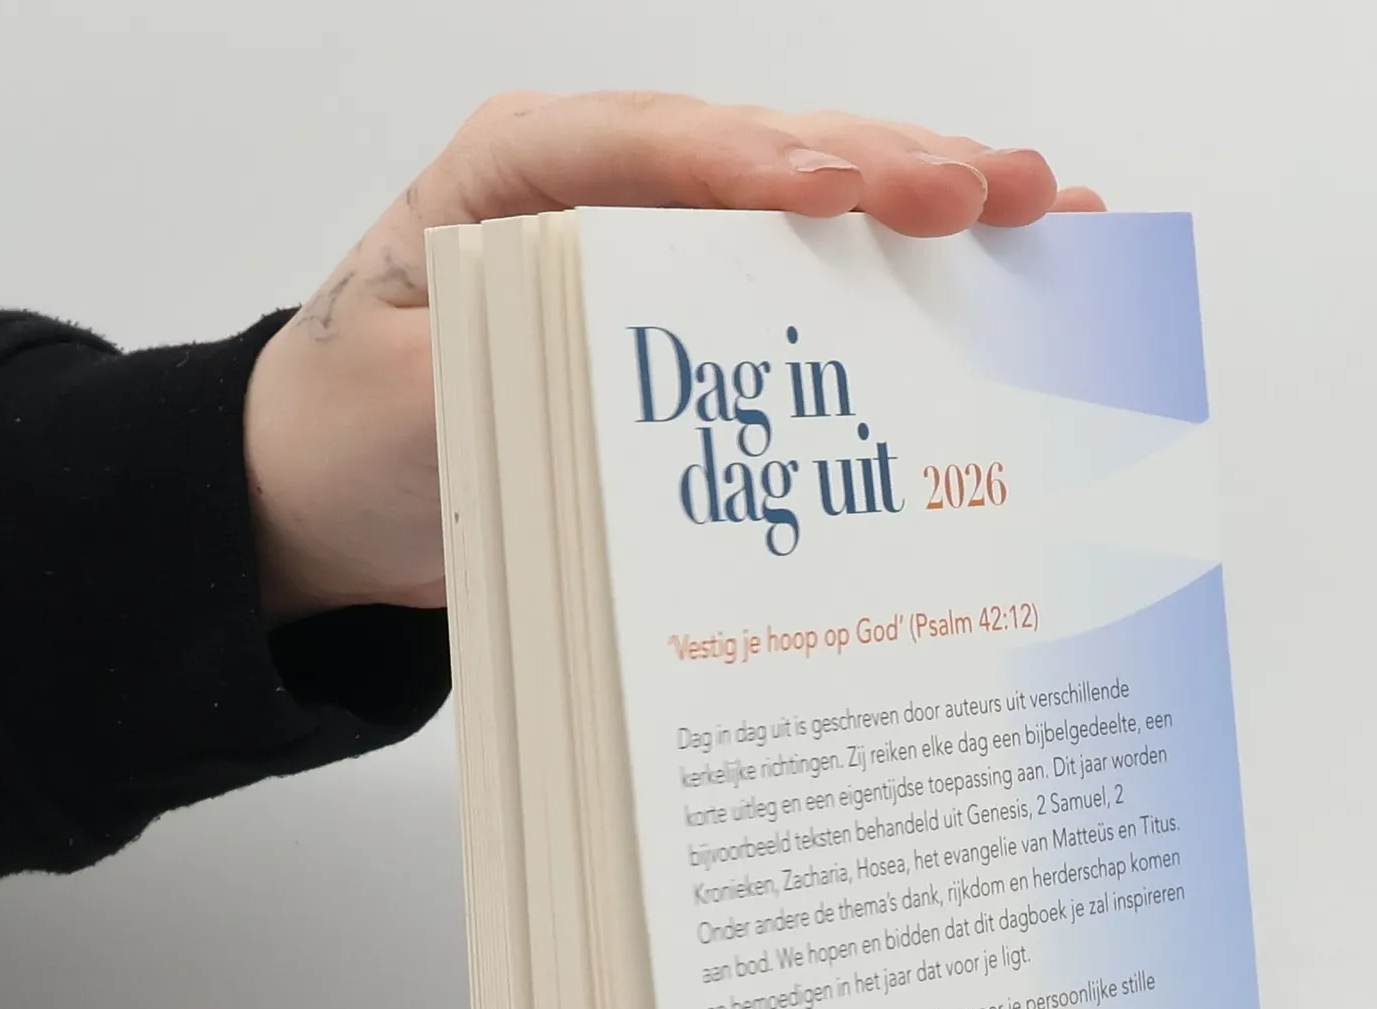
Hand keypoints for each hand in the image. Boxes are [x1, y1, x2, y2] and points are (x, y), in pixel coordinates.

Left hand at [243, 92, 1104, 622]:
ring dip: (929, 216)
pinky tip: (984, 290)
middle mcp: (605, 196)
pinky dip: (896, 294)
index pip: (649, 148)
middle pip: (766, 160)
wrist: (329, 492)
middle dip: (894, 171)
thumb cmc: (348, 428)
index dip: (757, 163)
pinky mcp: (695, 326)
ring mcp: (661, 254)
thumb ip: (502, 376)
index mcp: (519, 178)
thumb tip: (635, 390)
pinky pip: (804, 295)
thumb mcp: (400, 406)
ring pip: (811, 215)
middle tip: (1010, 190)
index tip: (850, 192)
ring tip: (1047, 215)